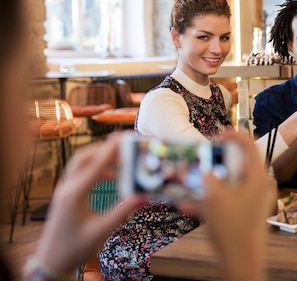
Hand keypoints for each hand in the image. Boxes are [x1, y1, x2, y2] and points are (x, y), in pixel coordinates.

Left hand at [34, 133, 141, 273]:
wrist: (52, 261)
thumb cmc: (75, 249)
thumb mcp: (102, 231)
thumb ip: (122, 212)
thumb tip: (142, 196)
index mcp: (74, 195)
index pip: (94, 166)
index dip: (109, 150)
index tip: (122, 137)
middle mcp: (66, 188)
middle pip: (83, 158)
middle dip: (103, 148)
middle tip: (124, 144)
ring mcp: (63, 191)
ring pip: (80, 164)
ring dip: (99, 157)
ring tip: (120, 158)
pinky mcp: (65, 195)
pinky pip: (79, 173)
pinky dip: (95, 168)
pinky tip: (111, 176)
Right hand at [202, 131, 270, 280]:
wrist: (241, 262)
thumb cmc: (232, 229)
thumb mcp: (214, 197)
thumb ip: (208, 176)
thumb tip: (204, 166)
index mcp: (258, 177)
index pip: (249, 144)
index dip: (232, 135)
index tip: (215, 136)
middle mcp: (259, 186)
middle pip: (238, 163)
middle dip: (217, 161)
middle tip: (202, 160)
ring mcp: (253, 200)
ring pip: (230, 182)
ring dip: (209, 182)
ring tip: (190, 182)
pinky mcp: (246, 212)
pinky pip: (227, 199)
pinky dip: (210, 200)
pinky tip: (187, 205)